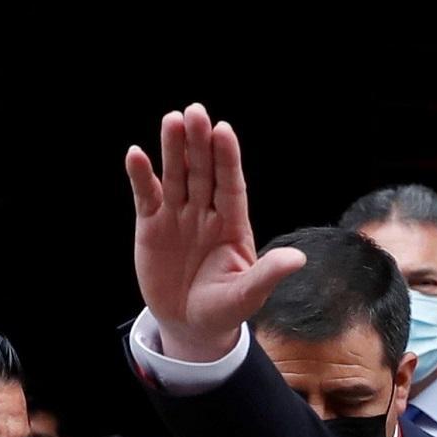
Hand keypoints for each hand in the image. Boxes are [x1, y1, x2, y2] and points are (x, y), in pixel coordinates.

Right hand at [124, 103, 305, 360]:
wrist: (190, 324)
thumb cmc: (224, 308)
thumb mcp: (248, 295)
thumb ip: (268, 273)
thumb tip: (299, 259)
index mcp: (233, 224)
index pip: (231, 184)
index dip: (227, 159)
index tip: (224, 131)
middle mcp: (206, 213)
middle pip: (203, 171)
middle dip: (199, 143)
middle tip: (195, 111)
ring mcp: (178, 216)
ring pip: (176, 175)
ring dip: (173, 149)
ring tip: (172, 120)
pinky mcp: (151, 225)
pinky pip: (146, 195)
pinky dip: (140, 176)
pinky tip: (136, 154)